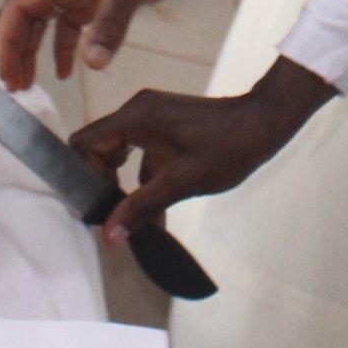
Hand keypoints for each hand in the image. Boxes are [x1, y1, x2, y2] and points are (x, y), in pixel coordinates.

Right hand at [0, 0, 235, 91]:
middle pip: (28, 19)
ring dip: (38, 53)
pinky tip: (73, 71)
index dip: (7, 40)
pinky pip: (75, 26)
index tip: (7, 73)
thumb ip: (111, 22)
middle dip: (18, 52)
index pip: (18, 7)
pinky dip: (69, 49)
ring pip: (49, 25)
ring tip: (32, 83)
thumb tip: (93, 65)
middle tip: (16, 87)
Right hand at [71, 56, 332, 244]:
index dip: (82, 175)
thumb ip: (141, 207)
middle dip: (100, 182)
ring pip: (119, 152)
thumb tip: (108, 236)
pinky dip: (142, 178)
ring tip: (128, 216)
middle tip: (108, 216)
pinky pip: (140, 152)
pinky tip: (153, 208)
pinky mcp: (166, 126)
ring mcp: (152, 117)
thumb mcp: (180, 182)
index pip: (85, 143)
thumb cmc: (225, 149)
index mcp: (134, 117)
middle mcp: (137, 112)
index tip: (93, 207)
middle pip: (99, 148)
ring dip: (122, 183)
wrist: (265, 123)